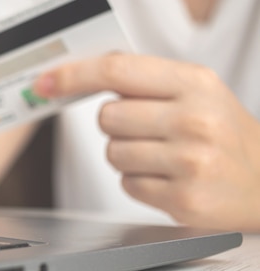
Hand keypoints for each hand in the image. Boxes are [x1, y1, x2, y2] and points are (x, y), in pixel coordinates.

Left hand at [34, 53, 259, 230]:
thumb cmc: (223, 133)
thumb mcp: (197, 91)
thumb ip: (144, 79)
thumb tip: (77, 75)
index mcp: (195, 83)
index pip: (117, 70)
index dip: (73, 75)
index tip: (46, 82)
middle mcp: (195, 119)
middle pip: (107, 116)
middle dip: (117, 125)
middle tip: (149, 130)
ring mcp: (190, 162)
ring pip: (113, 152)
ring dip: (128, 156)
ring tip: (165, 157)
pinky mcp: (184, 200)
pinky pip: (127, 184)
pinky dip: (140, 182)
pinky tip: (169, 179)